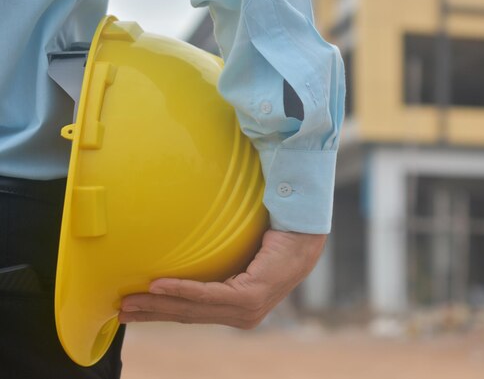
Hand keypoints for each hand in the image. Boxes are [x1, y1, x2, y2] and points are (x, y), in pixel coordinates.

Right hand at [118, 230, 326, 328]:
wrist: (303, 230)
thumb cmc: (271, 237)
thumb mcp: (236, 255)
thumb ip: (214, 264)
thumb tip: (183, 247)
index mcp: (237, 308)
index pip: (192, 313)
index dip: (160, 313)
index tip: (131, 311)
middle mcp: (241, 315)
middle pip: (186, 315)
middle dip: (150, 314)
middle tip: (119, 311)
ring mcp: (247, 310)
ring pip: (192, 308)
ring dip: (157, 305)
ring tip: (128, 301)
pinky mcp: (250, 296)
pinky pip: (208, 294)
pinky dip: (180, 290)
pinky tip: (156, 286)